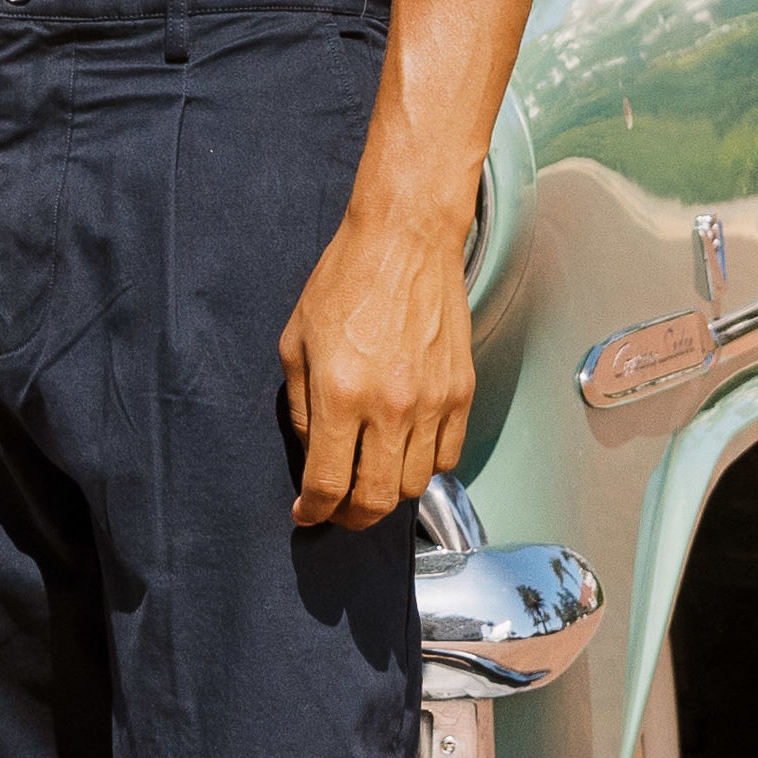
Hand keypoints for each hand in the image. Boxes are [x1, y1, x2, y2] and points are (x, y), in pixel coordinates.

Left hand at [278, 184, 474, 530]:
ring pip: (415, 486)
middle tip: (338, 510)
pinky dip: (426, 466)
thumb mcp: (296, 342)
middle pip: (376, 500)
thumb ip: (300, 407)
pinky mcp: (461, 392)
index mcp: (340, 395)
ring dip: (389, 492)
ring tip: (372, 476)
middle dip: (350, 517)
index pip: (328, 485)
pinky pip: (448, 457)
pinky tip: (406, 450)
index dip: (313, 511)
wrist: (405, 240)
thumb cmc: (345, 281)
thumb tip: (312, 455)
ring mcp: (432, 402)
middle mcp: (390, 407)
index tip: (306, 513)